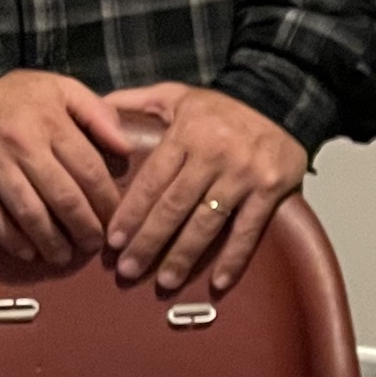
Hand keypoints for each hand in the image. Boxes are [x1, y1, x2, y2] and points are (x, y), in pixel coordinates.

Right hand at [0, 71, 131, 265]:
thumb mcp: (60, 87)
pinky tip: (27, 253)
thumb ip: (96, 113)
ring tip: (64, 257)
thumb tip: (126, 147)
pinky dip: (10, 239)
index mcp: (51, 123)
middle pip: (62, 197)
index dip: (107, 201)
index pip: (89, 170)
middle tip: (94, 246)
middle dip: (83, 227)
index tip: (117, 220)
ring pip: (28, 212)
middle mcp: (23, 146)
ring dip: (50, 240)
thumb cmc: (13, 93)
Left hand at [101, 83, 309, 291]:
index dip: (131, 213)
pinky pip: (248, 230)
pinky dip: (233, 258)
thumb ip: (134, 102)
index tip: (113, 241)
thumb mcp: (174, 94)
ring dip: (184, 256)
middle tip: (128, 270)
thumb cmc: (222, 107)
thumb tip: (94, 111)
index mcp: (187, 133)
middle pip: (174, 207)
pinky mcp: (271, 190)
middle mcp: (214, 155)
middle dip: (149, 242)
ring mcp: (244, 175)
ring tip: (165, 281)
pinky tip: (217, 282)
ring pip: (206, 223)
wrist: (281, 100)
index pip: (152, 180)